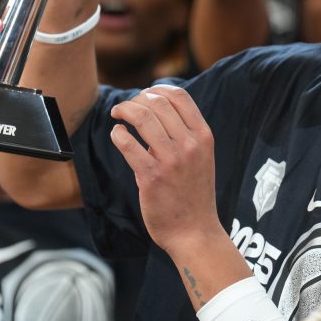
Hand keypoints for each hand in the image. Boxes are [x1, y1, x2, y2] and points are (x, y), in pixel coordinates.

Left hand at [108, 85, 223, 253]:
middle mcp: (190, 144)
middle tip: (125, 107)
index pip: (180, 95)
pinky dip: (118, 134)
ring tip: (117, 114)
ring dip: (124, 110)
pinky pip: (128, 144)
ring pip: (142, 117)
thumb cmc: (194, 193)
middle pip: (158, 102)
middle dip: (136, 99)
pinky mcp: (151, 177)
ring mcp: (171, 160)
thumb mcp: (201, 157)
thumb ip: (185, 134)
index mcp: (203, 136)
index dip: (157, 89)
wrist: (195, 231)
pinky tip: (117, 134)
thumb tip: (155, 109)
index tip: (144, 95)